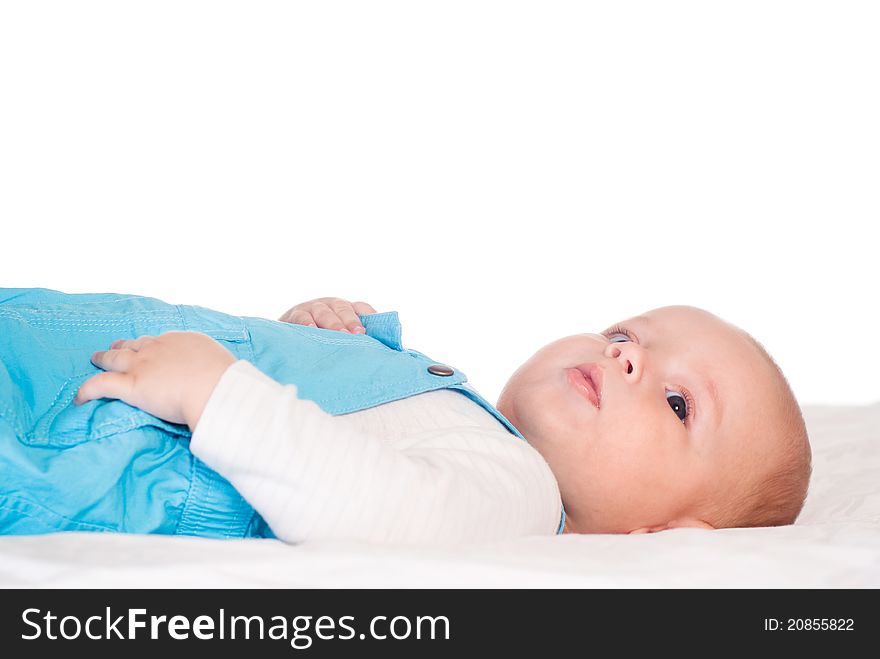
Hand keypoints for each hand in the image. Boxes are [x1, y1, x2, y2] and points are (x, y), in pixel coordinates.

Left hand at [74, 332, 236, 431]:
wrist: (217, 390)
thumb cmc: (227, 381)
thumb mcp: (223, 365)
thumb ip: (212, 367)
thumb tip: (216, 378)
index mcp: (183, 341)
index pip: (161, 341)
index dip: (151, 345)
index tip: (149, 349)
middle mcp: (159, 347)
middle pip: (135, 344)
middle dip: (124, 346)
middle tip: (115, 347)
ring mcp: (143, 365)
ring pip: (114, 358)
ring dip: (103, 358)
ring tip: (95, 360)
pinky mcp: (131, 385)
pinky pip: (100, 385)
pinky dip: (87, 390)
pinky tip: (79, 398)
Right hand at [278, 297, 376, 333]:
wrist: (290, 337)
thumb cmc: (323, 338)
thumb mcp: (341, 337)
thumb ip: (361, 341)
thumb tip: (389, 353)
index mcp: (347, 309)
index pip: (361, 307)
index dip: (370, 316)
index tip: (374, 329)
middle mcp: (332, 305)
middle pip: (344, 309)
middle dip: (352, 321)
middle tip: (359, 334)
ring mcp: (314, 308)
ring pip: (324, 312)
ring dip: (333, 323)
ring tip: (341, 334)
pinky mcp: (296, 314)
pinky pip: (302, 317)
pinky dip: (307, 322)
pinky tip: (312, 329)